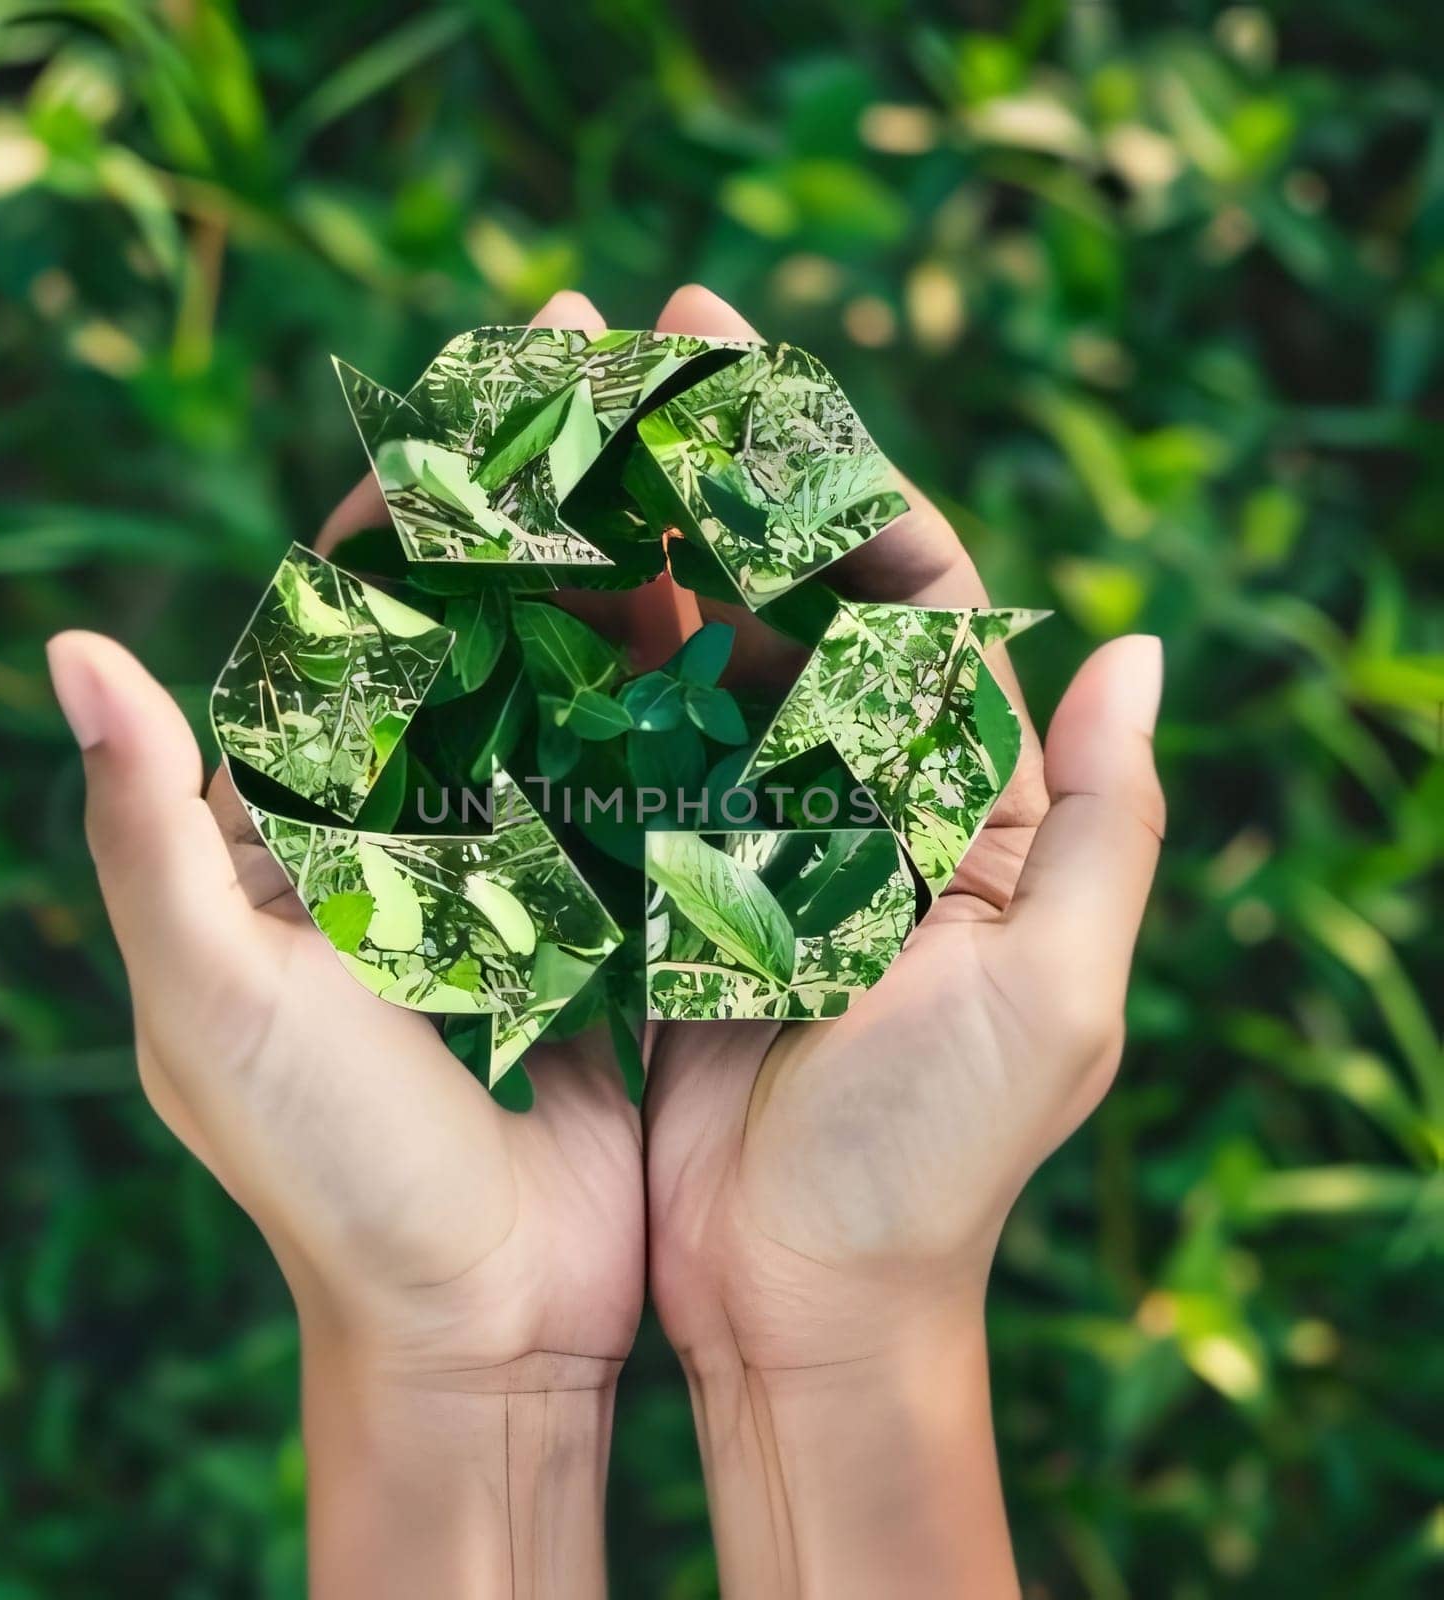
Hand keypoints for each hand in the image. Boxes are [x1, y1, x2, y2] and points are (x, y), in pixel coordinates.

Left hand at [47, 294, 642, 1598]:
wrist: (477, 1319)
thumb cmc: (327, 1176)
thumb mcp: (214, 999)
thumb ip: (146, 832)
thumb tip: (74, 653)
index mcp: (291, 817)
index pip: (340, 616)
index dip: (410, 498)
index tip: (486, 382)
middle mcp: (403, 813)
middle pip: (472, 616)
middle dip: (544, 486)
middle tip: (617, 347)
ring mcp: (516, 851)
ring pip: (574, 675)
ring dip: (633, 562)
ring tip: (709, 441)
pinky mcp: (605, 904)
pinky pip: (652, 773)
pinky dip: (696, 691)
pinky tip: (759, 602)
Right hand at [640, 287, 1165, 1597]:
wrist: (803, 1304)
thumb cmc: (932, 1167)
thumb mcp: (1054, 997)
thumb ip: (1107, 823)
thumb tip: (1138, 652)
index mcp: (965, 802)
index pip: (912, 595)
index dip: (836, 472)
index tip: (744, 359)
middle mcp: (859, 798)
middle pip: (789, 598)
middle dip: (713, 467)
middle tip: (624, 337)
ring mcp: (751, 835)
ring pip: (692, 658)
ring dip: (635, 545)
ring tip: (552, 431)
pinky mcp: (661, 887)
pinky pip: (618, 757)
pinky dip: (577, 675)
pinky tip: (512, 591)